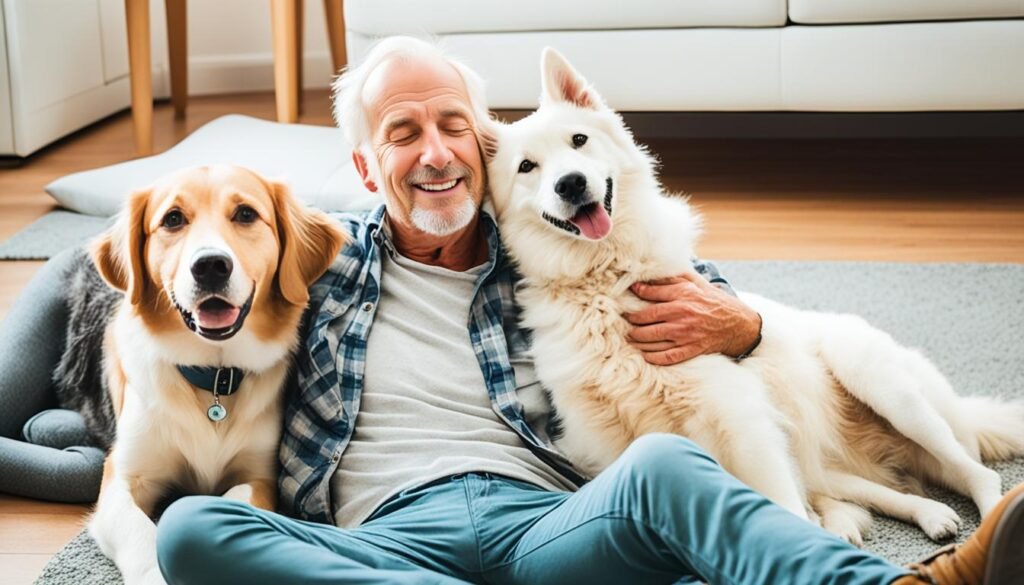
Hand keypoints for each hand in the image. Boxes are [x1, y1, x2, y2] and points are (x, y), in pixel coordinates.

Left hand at [624, 272, 761, 365]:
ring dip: (637, 338)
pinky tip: (644, 353)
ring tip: (630, 336)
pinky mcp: (691, 349)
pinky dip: (652, 356)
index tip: (628, 293)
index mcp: (684, 295)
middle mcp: (682, 314)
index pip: (652, 293)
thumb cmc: (715, 302)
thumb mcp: (698, 284)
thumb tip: (653, 273)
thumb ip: (676, 278)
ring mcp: (686, 334)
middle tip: (624, 319)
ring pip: (652, 338)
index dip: (637, 292)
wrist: (739, 325)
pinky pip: (666, 356)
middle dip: (631, 319)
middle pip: (646, 317)